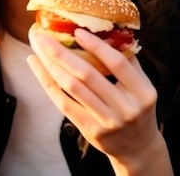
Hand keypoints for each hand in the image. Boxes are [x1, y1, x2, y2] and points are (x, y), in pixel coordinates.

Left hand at [27, 28, 172, 175]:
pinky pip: (64, 103)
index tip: (77, 31)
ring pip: (72, 88)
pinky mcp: (91, 130)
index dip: (97, 47)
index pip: (117, 64)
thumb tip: (108, 31)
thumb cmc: (138, 108)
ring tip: (37, 48)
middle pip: (88, 75)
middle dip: (62, 53)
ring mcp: (107, 121)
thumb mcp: (143, 87)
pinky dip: (48, 83)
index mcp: (143, 92)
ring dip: (50, 65)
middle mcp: (126, 108)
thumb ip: (128, 62)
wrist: (138, 149)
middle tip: (42, 36)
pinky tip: (37, 67)